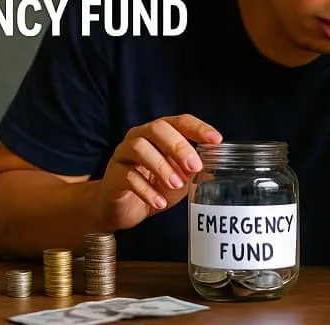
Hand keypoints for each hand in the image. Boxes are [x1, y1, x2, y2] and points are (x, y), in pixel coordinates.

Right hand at [96, 114, 221, 231]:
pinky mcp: (113, 175)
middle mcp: (139, 137)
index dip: (198, 128)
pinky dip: (146, 190)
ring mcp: (123, 154)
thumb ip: (193, 170)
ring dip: (161, 166)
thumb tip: (214, 168)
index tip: (216, 140)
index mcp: (159, 133)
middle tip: (194, 166)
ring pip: (139, 148)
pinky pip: (128, 176)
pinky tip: (159, 202)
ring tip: (176, 184)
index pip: (180, 121)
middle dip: (178, 146)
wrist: (123, 208)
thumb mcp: (180, 178)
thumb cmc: (154, 186)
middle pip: (157, 128)